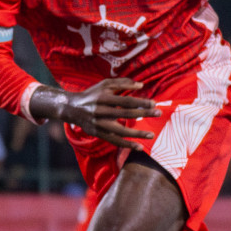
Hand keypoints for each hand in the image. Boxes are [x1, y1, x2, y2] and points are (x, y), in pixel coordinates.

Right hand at [36, 78, 157, 149]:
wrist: (71, 108)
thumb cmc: (92, 94)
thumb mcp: (105, 84)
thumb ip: (123, 83)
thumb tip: (141, 85)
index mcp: (103, 97)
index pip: (126, 101)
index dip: (140, 102)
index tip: (154, 103)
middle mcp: (101, 111)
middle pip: (126, 114)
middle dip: (143, 114)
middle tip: (158, 113)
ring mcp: (99, 124)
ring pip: (121, 131)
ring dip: (137, 133)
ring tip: (152, 134)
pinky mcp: (98, 134)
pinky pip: (114, 141)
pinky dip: (127, 145)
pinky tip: (139, 147)